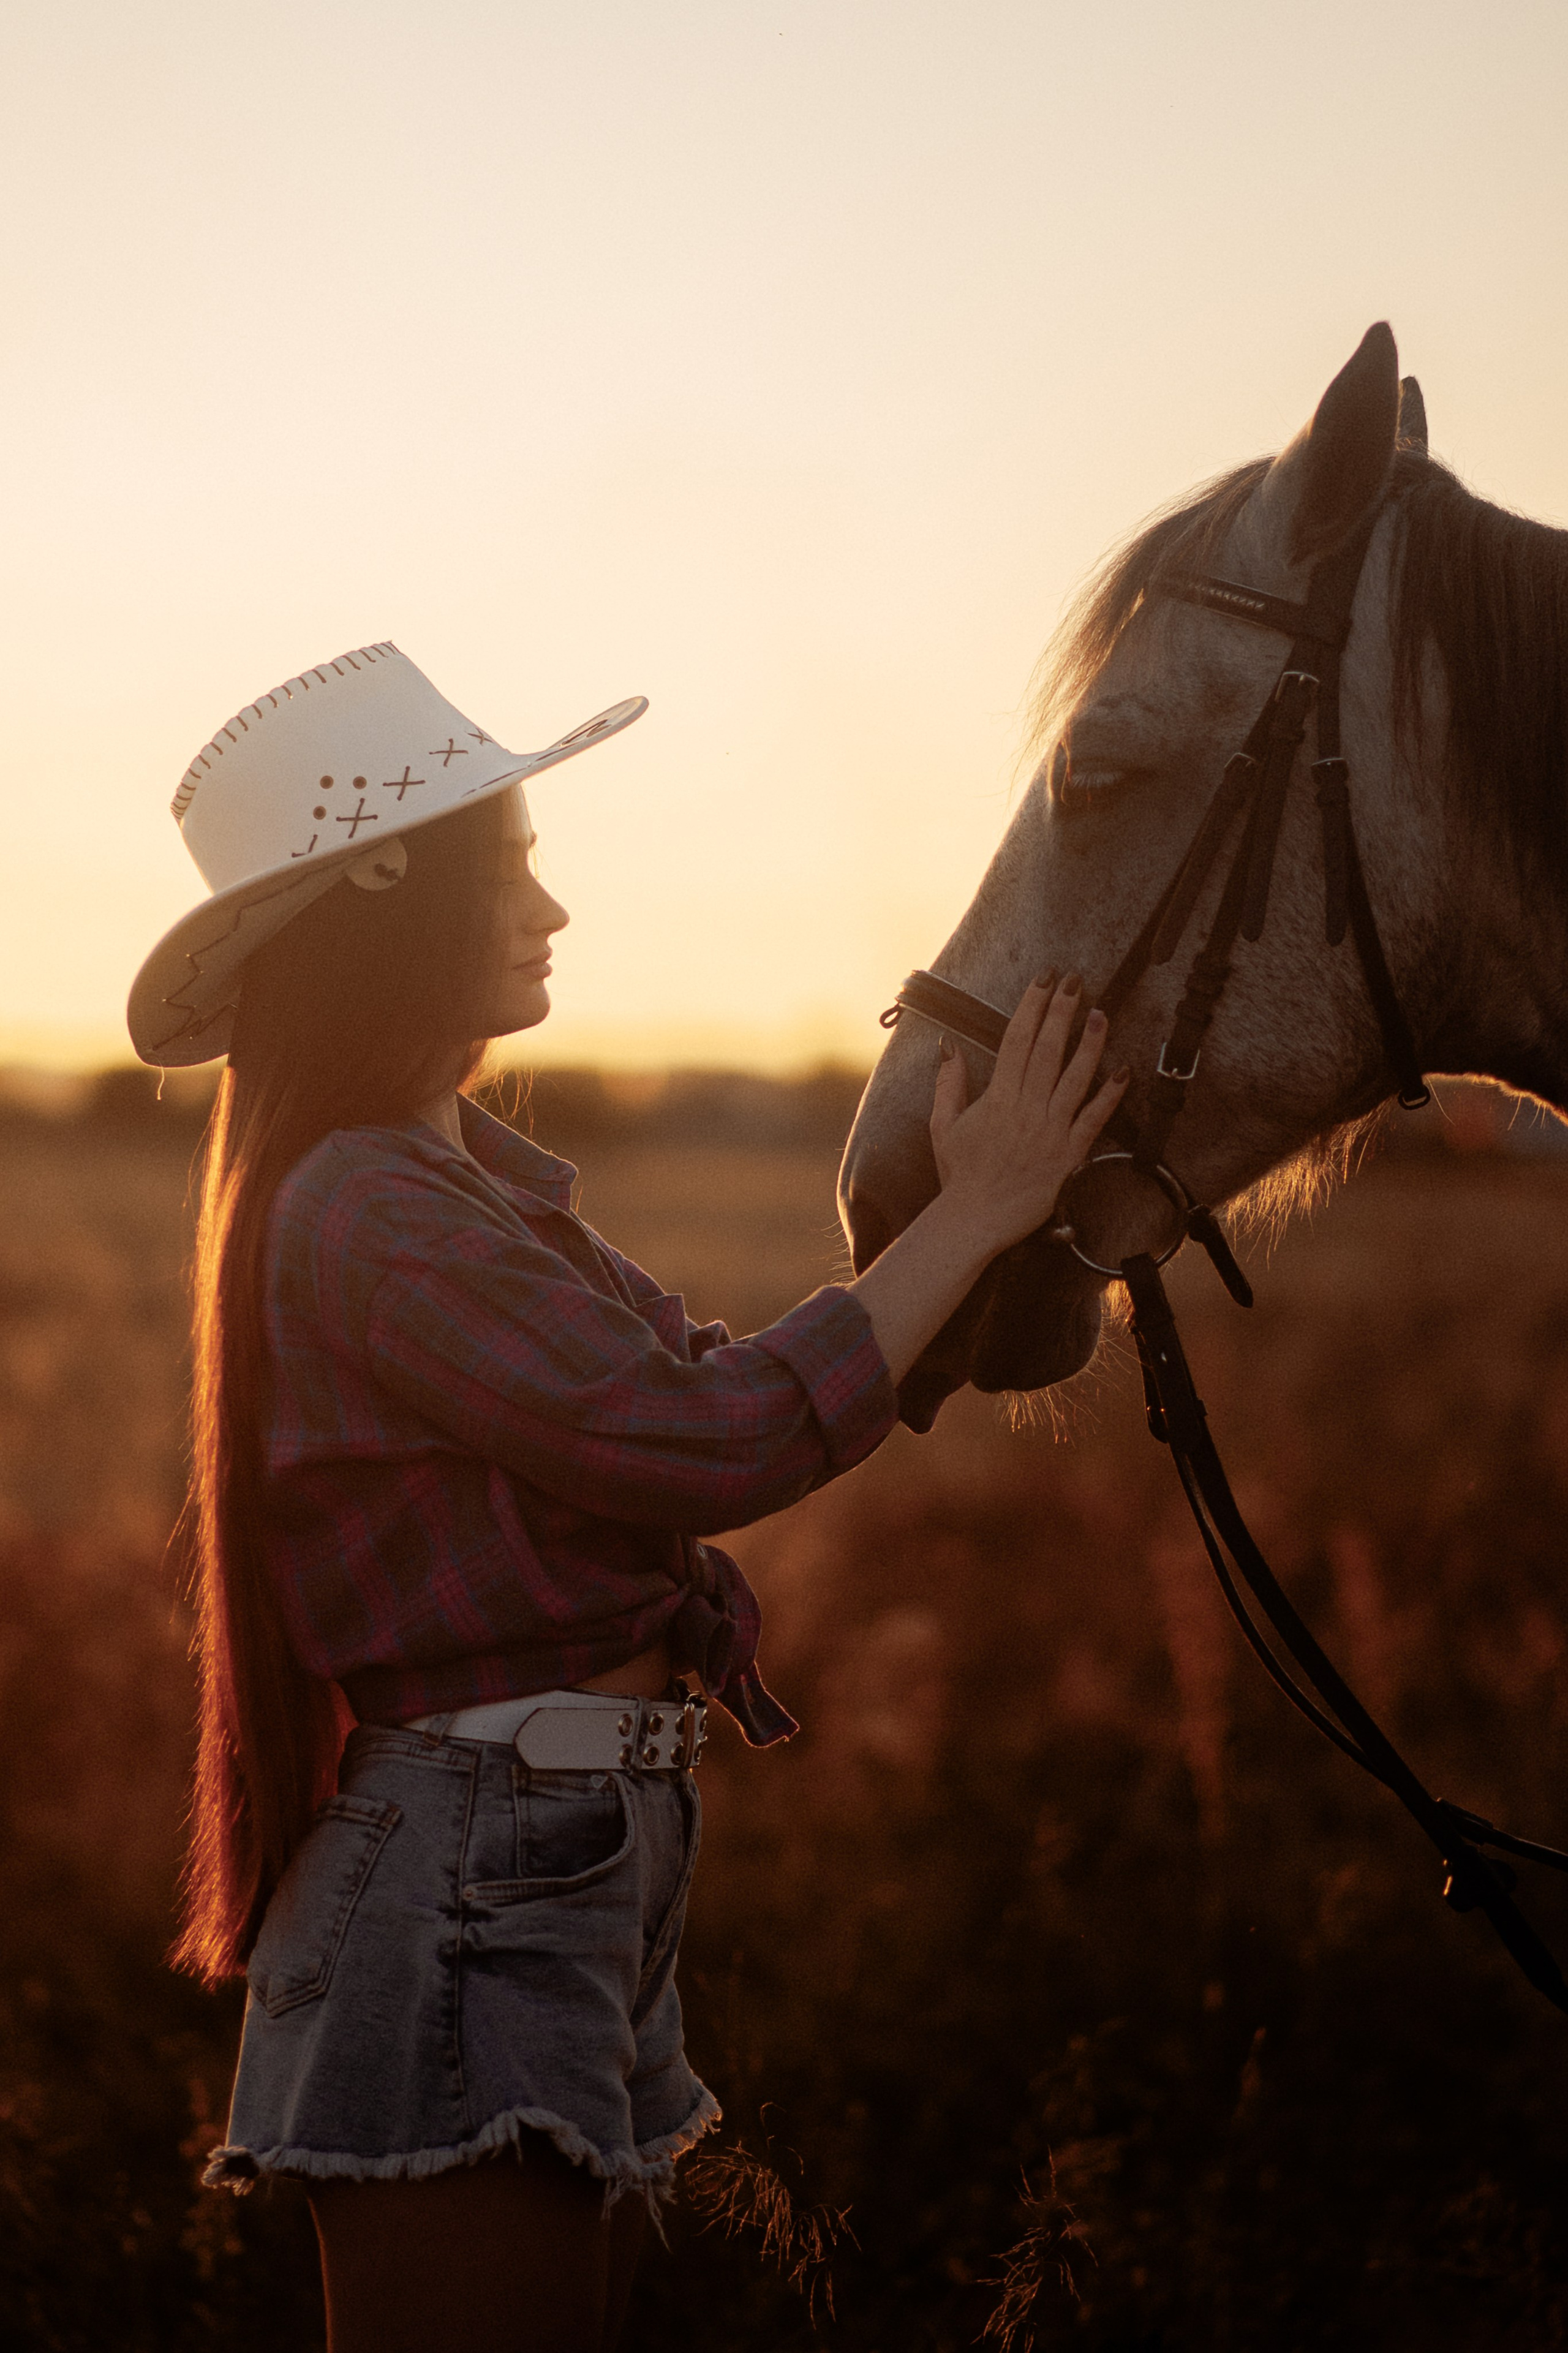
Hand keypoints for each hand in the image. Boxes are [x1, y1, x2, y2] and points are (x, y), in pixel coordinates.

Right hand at [928, 972, 1127, 1256]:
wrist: (976, 1219)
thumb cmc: (959, 1174)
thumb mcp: (943, 1125)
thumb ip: (948, 1083)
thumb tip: (949, 1046)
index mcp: (997, 1097)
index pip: (1016, 1039)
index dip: (1031, 1006)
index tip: (1043, 980)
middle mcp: (1026, 1108)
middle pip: (1047, 1050)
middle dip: (1061, 1011)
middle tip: (1075, 980)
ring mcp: (1050, 1131)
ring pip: (1074, 1078)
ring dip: (1089, 1044)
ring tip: (1101, 1013)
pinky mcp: (1069, 1155)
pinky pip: (1093, 1120)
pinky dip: (1110, 1096)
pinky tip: (1123, 1071)